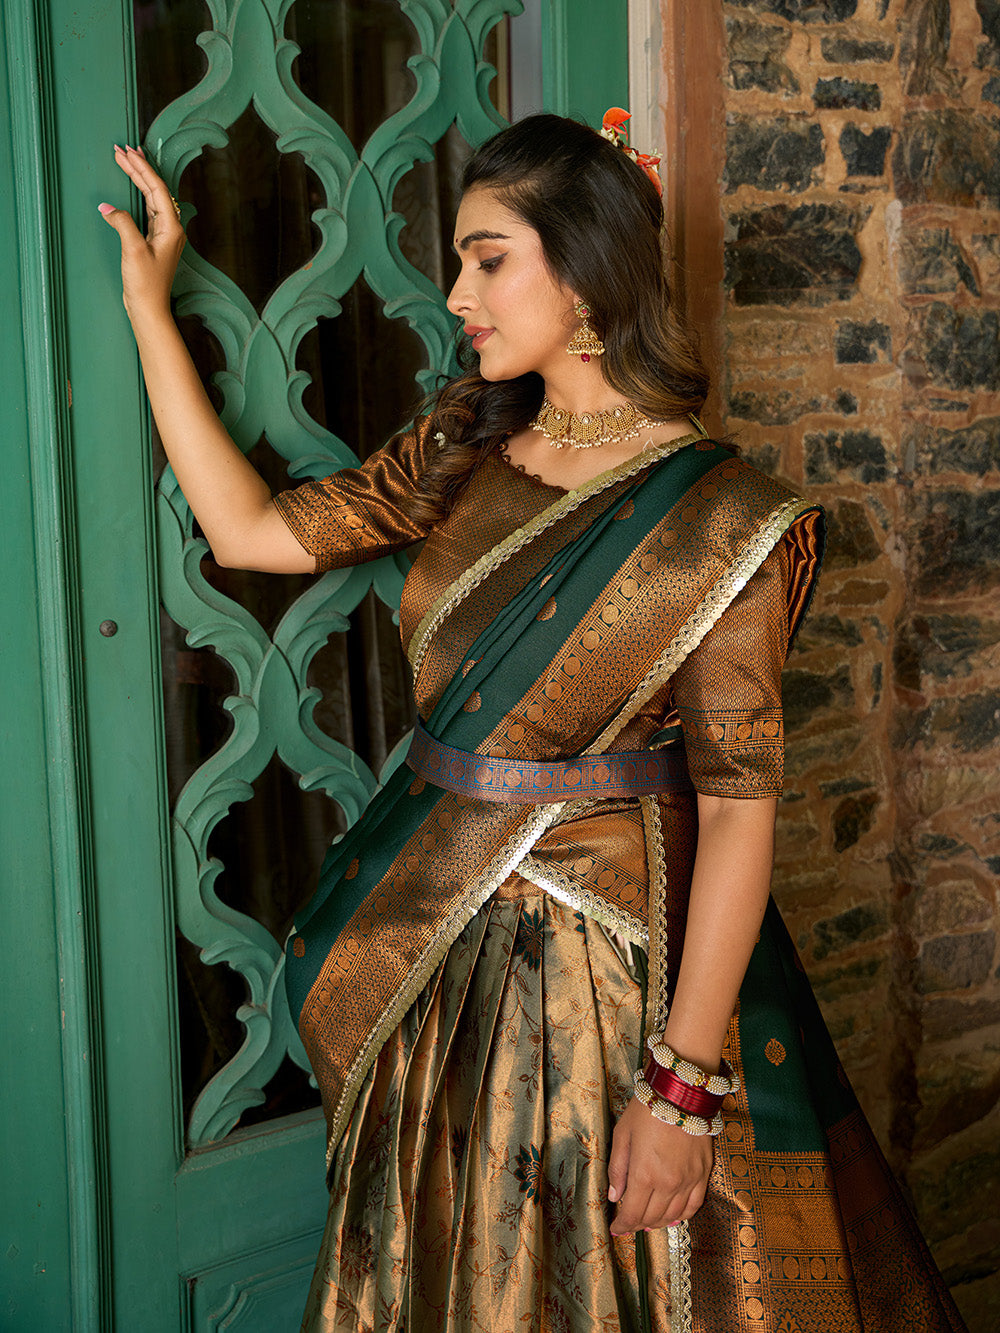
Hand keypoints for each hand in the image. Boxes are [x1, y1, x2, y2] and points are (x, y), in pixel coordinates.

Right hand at [98, 145, 184, 320]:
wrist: (149, 308)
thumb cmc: (146, 284)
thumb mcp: (132, 250)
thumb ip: (122, 223)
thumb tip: (108, 207)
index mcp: (171, 227)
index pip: (157, 189)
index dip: (142, 168)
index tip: (127, 151)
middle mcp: (170, 228)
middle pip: (155, 190)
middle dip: (139, 168)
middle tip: (122, 149)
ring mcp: (163, 234)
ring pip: (151, 198)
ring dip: (138, 179)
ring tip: (126, 160)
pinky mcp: (153, 241)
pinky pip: (147, 210)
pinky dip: (138, 195)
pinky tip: (131, 187)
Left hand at [607, 1096, 712, 1234]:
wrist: (681, 1092)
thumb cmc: (647, 1110)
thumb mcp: (622, 1135)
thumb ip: (617, 1169)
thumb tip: (615, 1196)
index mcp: (644, 1174)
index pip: (633, 1214)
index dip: (623, 1225)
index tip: (616, 1228)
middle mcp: (668, 1183)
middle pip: (652, 1218)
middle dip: (637, 1224)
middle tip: (629, 1222)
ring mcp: (689, 1180)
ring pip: (673, 1216)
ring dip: (658, 1223)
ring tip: (648, 1221)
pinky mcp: (704, 1174)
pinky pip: (694, 1206)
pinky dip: (682, 1216)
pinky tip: (673, 1216)